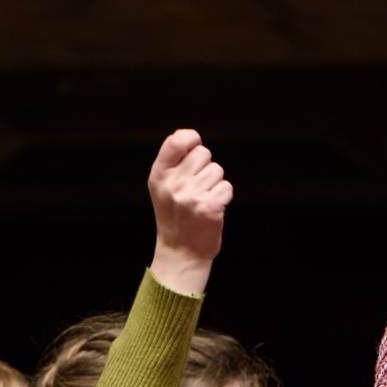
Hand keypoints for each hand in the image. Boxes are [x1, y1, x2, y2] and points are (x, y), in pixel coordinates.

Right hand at [145, 128, 230, 294]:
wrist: (180, 252)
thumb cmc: (174, 215)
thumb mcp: (162, 188)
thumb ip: (173, 161)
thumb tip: (188, 134)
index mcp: (158, 177)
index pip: (177, 140)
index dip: (191, 139)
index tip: (193, 147)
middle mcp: (173, 185)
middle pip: (203, 153)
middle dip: (205, 166)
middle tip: (196, 187)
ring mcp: (191, 197)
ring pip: (217, 170)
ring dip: (215, 183)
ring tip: (202, 200)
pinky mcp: (210, 208)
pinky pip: (227, 187)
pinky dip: (223, 197)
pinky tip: (211, 208)